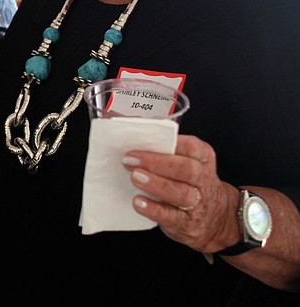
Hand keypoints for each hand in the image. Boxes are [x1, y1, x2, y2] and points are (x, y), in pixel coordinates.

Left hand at [122, 135, 239, 253]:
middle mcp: (203, 180)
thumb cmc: (191, 182)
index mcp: (202, 159)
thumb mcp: (186, 161)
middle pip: (185, 169)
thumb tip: (129, 123)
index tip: (143, 138)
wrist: (216, 219)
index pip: (191, 147)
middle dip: (156, 163)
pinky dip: (153, 209)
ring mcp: (197, 203)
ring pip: (180, 193)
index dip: (167, 142)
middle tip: (130, 159)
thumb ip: (163, 145)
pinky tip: (138, 202)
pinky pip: (170, 216)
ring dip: (155, 184)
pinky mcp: (186, 223)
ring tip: (135, 177)